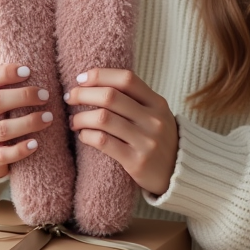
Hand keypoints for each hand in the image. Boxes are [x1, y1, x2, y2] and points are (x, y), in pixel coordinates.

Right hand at [0, 64, 55, 179]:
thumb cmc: (0, 116)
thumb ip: (10, 85)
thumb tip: (41, 67)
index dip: (5, 73)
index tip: (28, 71)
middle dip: (24, 96)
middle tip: (46, 95)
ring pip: (3, 129)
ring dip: (28, 122)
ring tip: (48, 117)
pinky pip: (4, 155)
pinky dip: (21, 149)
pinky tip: (35, 144)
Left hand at [65, 69, 178, 196]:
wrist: (179, 174)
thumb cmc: (159, 139)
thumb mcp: (156, 114)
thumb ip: (134, 98)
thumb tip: (95, 81)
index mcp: (157, 103)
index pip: (126, 79)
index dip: (99, 75)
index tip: (80, 79)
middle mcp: (153, 119)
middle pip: (110, 96)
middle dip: (82, 94)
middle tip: (69, 97)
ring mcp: (146, 141)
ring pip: (103, 118)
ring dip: (80, 117)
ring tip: (73, 121)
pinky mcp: (136, 161)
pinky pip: (103, 142)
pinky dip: (86, 135)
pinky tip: (83, 135)